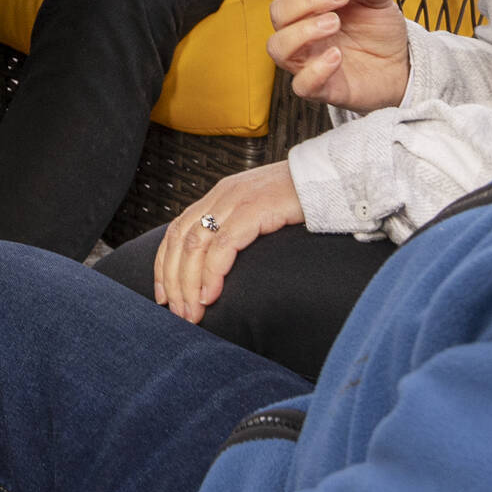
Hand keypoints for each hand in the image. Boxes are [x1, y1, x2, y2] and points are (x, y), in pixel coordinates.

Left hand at [153, 160, 305, 322]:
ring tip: (191, 312)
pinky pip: (224, 245)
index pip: (177, 230)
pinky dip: (212, 273)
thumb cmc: (299, 201)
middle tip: (177, 313)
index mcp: (218, 196)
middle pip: (180, 240)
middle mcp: (221, 196)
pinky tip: (210, 295)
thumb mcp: (259, 214)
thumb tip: (222, 267)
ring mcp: (236, 200)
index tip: (162, 295)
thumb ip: (239, 230)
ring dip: (188, 283)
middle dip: (173, 281)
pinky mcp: (254, 208)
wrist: (329, 178)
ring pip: (195, 245)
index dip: (165, 264)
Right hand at [269, 0, 412, 110]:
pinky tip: (336, 56)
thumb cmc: (380, 33)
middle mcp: (302, 32)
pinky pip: (301, 85)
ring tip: (334, 23)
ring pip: (278, 46)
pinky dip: (315, 70)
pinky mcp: (322, 88)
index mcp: (311, 7)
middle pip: (279, 12)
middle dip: (307, 1)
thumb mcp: (380, 2)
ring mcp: (308, 60)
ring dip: (302, 31)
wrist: (400, 68)